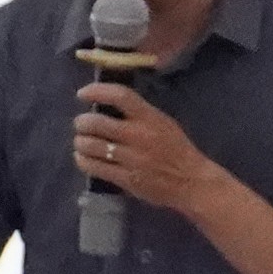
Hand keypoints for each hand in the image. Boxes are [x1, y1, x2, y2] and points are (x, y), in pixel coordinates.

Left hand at [74, 80, 230, 226]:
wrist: (192, 182)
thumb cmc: (176, 149)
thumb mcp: (163, 123)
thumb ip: (138, 114)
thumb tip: (105, 103)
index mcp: (151, 118)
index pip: (120, 96)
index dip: (97, 91)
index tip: (82, 94)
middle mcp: (139, 136)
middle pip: (95, 122)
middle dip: (81, 122)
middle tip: (81, 124)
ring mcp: (131, 158)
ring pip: (89, 145)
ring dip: (80, 142)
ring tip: (82, 142)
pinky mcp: (126, 179)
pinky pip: (93, 166)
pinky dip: (82, 160)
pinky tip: (84, 157)